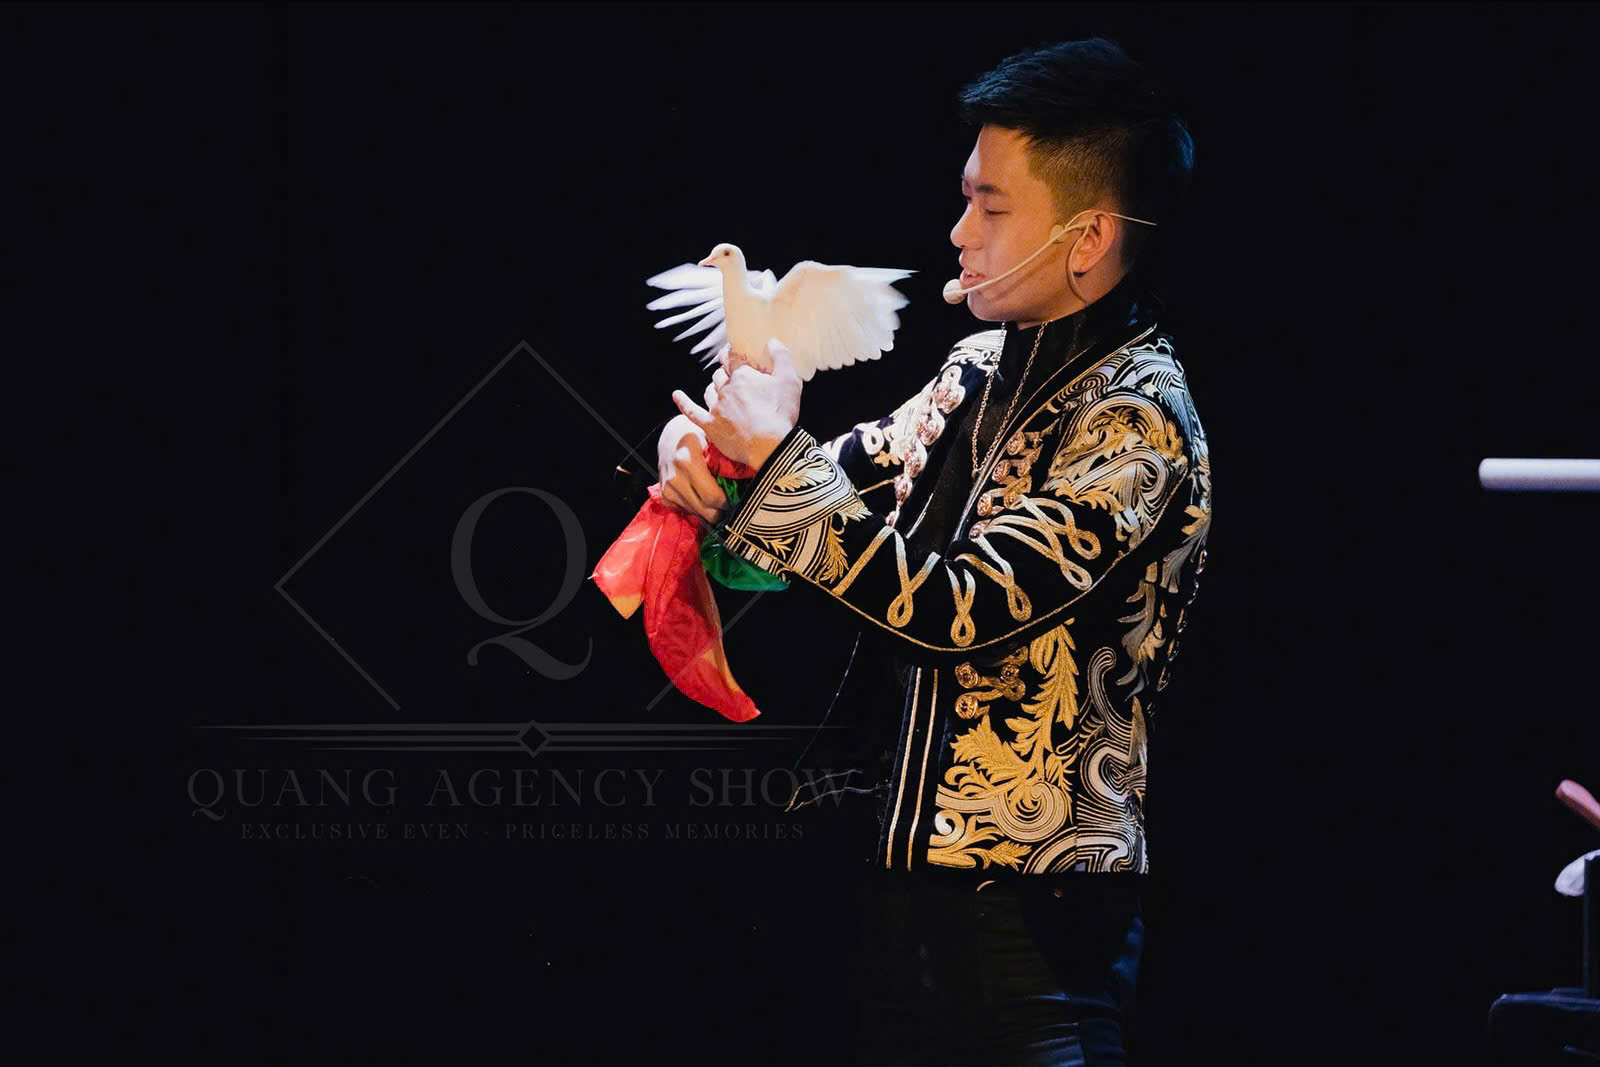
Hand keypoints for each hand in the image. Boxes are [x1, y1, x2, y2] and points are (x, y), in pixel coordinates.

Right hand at [656, 413, 726, 524]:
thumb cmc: (700, 434)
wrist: (673, 433)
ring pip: (696, 513)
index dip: (728, 503)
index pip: (712, 497)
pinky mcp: (664, 495)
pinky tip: (703, 496)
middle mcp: (674, 477)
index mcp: (687, 461)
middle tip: (732, 504)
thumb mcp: (715, 440)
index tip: (737, 499)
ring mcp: (667, 487)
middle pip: (705, 510)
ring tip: (719, 499)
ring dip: (710, 511)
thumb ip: (727, 461)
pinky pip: (686, 511)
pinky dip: (697, 508)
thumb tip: (750, 481)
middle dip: (721, 511)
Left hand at [671, 339, 800, 468]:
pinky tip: (676, 395)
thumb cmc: (780, 413)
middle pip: (719, 375)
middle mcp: (725, 389)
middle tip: (732, 377)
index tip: (731, 354)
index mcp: (743, 376)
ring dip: (713, 388)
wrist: (770, 446)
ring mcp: (716, 408)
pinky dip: (683, 402)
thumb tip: (772, 342)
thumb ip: (782, 357)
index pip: (731, 358)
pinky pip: (691, 412)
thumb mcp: (790, 381)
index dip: (730, 355)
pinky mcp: (710, 426)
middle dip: (724, 374)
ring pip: (709, 391)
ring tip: (719, 390)